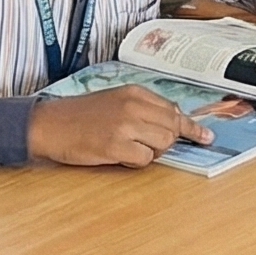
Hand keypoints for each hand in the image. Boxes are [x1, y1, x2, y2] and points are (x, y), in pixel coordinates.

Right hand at [26, 87, 211, 167]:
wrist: (49, 124)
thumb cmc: (80, 115)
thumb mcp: (114, 100)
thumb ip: (142, 108)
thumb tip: (171, 122)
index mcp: (134, 92)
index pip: (174, 110)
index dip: (190, 127)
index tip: (205, 136)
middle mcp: (133, 105)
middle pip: (172, 127)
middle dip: (167, 141)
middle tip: (147, 145)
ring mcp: (125, 125)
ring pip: (163, 144)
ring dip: (151, 152)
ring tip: (127, 148)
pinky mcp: (115, 146)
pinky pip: (144, 159)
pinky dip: (136, 162)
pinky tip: (118, 155)